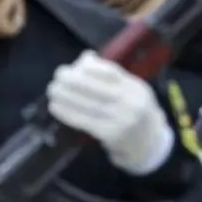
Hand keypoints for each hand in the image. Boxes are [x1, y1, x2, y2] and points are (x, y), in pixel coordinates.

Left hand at [48, 51, 175, 175]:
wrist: (150, 143)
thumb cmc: (136, 112)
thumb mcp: (131, 91)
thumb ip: (111, 75)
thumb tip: (85, 57)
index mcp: (136, 88)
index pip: (111, 72)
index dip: (89, 67)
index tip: (74, 65)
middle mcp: (131, 103)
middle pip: (97, 87)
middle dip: (73, 80)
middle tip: (57, 76)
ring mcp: (121, 120)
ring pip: (88, 104)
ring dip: (66, 96)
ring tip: (52, 90)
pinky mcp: (111, 135)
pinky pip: (84, 121)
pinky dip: (67, 113)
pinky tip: (55, 107)